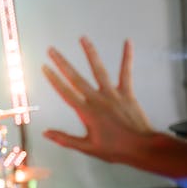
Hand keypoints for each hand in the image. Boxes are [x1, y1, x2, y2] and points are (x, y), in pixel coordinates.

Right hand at [42, 37, 154, 163]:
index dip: (53, 79)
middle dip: (62, 63)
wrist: (142, 147)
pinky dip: (127, 57)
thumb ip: (65, 139)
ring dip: (90, 53)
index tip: (44, 67)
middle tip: (52, 50)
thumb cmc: (115, 149)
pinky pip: (126, 72)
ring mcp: (113, 94)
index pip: (65, 92)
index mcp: (86, 112)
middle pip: (76, 78)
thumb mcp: (87, 147)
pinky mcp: (127, 93)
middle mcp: (97, 99)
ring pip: (99, 70)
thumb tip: (45, 133)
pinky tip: (127, 42)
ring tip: (82, 38)